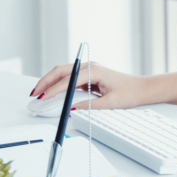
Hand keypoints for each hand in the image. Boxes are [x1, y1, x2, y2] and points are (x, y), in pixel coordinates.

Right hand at [29, 64, 176, 109]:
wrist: (143, 89)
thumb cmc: (130, 93)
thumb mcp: (110, 103)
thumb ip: (90, 106)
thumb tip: (72, 109)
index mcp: (93, 70)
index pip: (68, 79)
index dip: (53, 89)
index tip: (43, 97)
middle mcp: (89, 67)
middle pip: (61, 71)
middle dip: (45, 82)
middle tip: (34, 94)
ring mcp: (89, 70)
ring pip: (64, 73)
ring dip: (50, 81)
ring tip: (38, 92)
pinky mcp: (89, 75)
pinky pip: (70, 78)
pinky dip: (59, 84)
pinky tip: (52, 92)